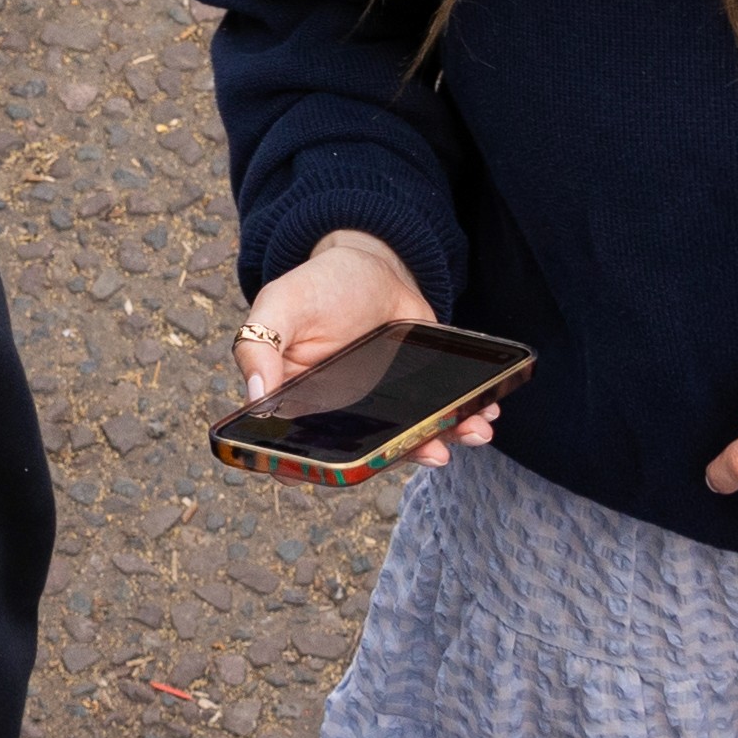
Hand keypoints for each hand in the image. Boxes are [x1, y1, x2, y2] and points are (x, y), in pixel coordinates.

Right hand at [229, 233, 497, 446]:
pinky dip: (465, 419)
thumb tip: (254, 397)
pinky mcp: (418, 396)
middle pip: (367, 455)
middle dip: (402, 459)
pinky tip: (484, 411)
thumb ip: (260, 345)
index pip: (301, 451)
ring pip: (408, 442)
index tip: (345, 473)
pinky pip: (440, 417)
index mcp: (299, 404)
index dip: (319, 471)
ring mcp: (384, 411)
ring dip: (442, 442)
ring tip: (471, 431)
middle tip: (432, 452)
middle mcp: (341, 418)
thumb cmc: (318, 285)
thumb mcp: (281, 304)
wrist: (372, 265)